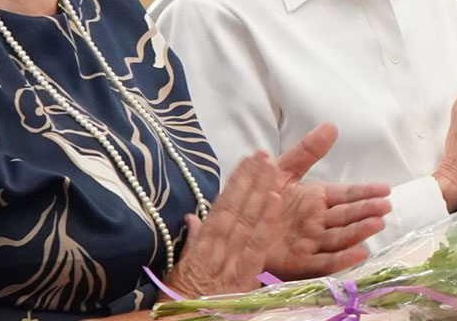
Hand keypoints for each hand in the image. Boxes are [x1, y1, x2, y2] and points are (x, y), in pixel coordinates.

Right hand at [163, 153, 286, 300]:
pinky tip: (275, 199)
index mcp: (203, 246)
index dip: (236, 182)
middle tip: (262, 154)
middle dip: (250, 180)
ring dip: (259, 190)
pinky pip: (256, 244)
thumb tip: (193, 217)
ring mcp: (230, 261)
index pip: (222, 207)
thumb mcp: (182, 271)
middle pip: (236, 208)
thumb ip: (193, 242)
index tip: (247, 160)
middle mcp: (216, 249)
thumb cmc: (181, 302)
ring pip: (246, 219)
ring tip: (270, 166)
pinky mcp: (242, 276)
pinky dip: (265, 220)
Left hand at [269, 124, 392, 278]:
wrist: (230, 226)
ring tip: (377, 224)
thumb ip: (306, 151)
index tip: (385, 189)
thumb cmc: (257, 197)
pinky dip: (342, 259)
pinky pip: (323, 262)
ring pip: (340, 238)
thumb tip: (332, 126)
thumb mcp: (282, 170)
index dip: (365, 192)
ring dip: (359, 232)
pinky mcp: (298, 263)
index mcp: (316, 200)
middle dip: (367, 212)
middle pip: (347, 217)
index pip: (346, 195)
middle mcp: (317, 222)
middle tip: (385, 207)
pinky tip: (360, 253)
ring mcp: (309, 243)